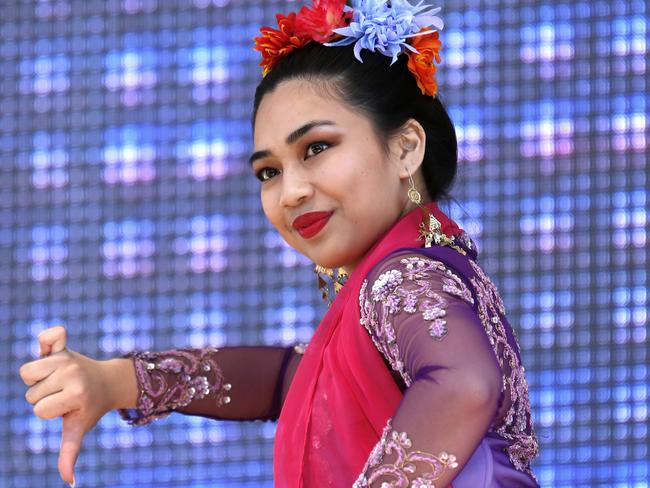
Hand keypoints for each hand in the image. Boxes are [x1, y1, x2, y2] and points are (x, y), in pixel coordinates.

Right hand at [19, 326, 115, 486]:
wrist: (108, 382)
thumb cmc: (89, 408)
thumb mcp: (79, 428)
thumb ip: (70, 451)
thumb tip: (69, 481)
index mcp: (74, 394)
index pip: (38, 409)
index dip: (49, 411)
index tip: (68, 406)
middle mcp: (71, 373)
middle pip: (31, 392)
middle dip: (43, 396)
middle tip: (65, 393)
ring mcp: (67, 358)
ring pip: (28, 373)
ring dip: (39, 379)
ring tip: (59, 380)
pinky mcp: (64, 346)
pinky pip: (51, 335)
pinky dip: (49, 337)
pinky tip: (54, 343)